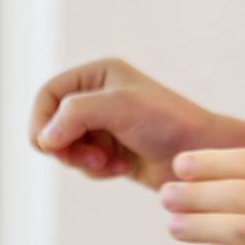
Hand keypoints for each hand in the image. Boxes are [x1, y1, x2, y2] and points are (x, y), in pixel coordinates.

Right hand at [30, 58, 240, 186]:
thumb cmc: (169, 123)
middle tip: (90, 158)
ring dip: (82, 160)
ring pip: (63, 147)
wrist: (202, 156)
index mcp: (97, 74)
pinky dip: (96, 170)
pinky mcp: (109, 150)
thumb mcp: (120, 107)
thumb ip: (76, 114)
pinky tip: (120, 168)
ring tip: (109, 163)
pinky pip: (82, 163)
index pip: (46, 95)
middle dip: (65, 146)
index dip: (42, 122)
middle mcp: (96, 96)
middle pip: (50, 124)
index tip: (52, 145)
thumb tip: (44, 138)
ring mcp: (102, 124)